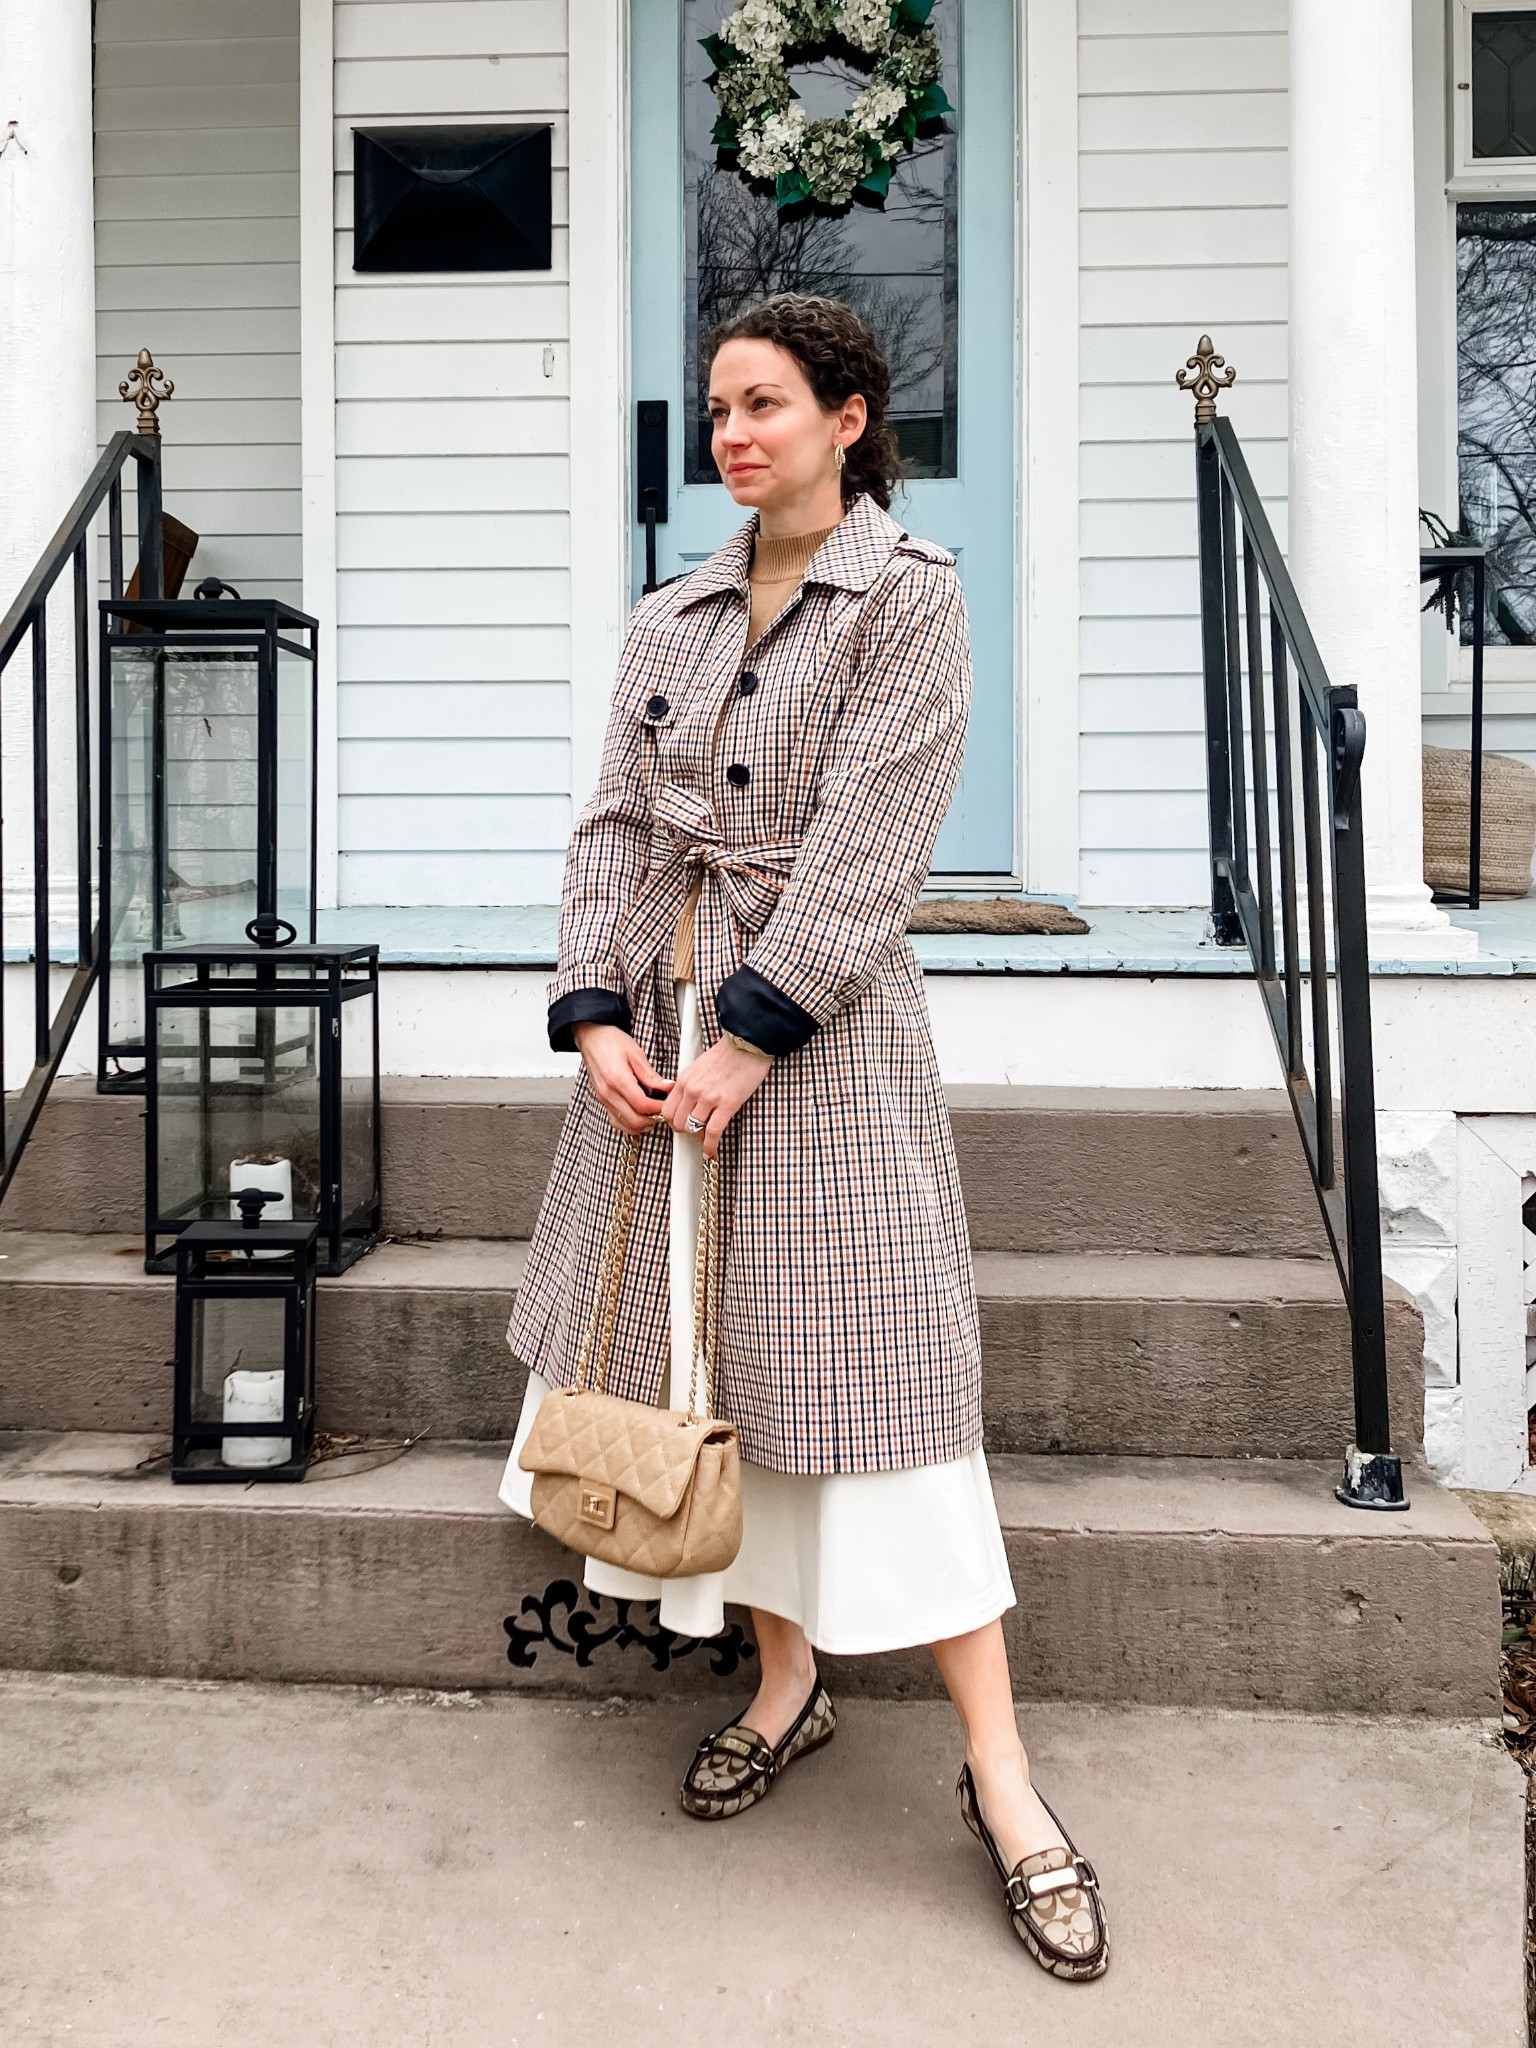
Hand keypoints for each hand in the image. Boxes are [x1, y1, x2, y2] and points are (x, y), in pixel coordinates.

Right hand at [572, 1021, 672, 1135]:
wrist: (591, 1037)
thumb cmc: (611, 1041)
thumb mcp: (636, 1054)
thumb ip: (651, 1076)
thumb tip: (667, 1088)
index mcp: (618, 1080)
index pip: (643, 1105)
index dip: (659, 1108)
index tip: (668, 1103)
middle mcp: (608, 1093)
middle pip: (634, 1121)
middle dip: (652, 1119)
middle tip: (663, 1110)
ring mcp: (603, 1099)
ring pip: (625, 1125)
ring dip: (642, 1124)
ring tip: (653, 1113)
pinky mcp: (602, 1101)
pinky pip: (616, 1122)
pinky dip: (629, 1123)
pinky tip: (639, 1115)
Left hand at [658, 1034, 771, 1159]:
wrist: (749, 1043)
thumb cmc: (728, 1054)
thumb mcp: (699, 1066)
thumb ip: (690, 1084)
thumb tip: (686, 1102)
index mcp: (684, 1079)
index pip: (667, 1110)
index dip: (673, 1122)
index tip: (680, 1125)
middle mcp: (692, 1089)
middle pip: (677, 1123)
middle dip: (684, 1132)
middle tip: (694, 1133)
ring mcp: (709, 1098)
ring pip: (693, 1129)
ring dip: (699, 1137)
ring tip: (706, 1138)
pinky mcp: (727, 1104)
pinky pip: (713, 1132)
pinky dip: (710, 1145)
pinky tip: (711, 1151)